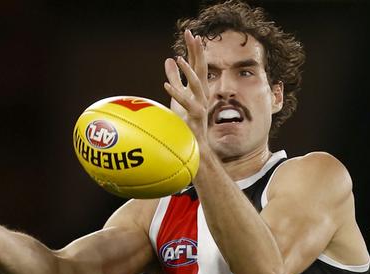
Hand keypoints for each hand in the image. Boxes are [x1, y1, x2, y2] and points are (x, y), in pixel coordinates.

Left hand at [163, 29, 209, 145]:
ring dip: (188, 71)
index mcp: (199, 89)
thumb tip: (169, 59)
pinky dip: (176, 93)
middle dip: (197, 51)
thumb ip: (175, 77)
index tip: (191, 34)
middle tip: (191, 35)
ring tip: (178, 59)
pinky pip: (186, 103)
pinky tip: (166, 85)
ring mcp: (201, 105)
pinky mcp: (196, 116)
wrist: (193, 144)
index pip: (198, 65)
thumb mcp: (177, 95)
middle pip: (201, 69)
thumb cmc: (185, 120)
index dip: (194, 49)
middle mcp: (203, 94)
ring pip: (197, 84)